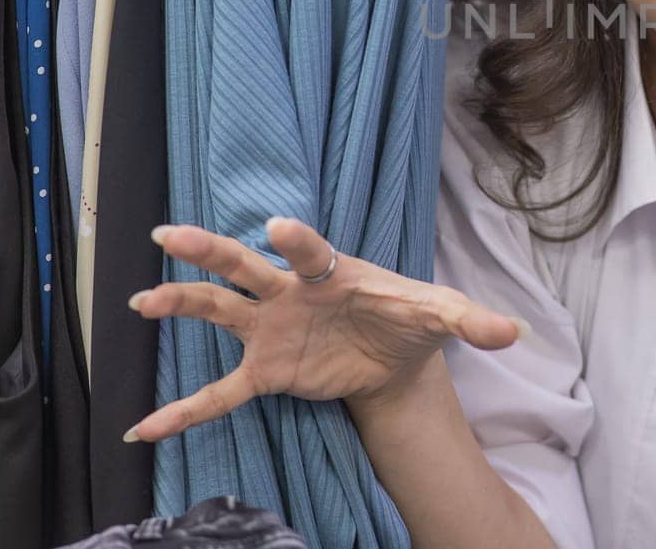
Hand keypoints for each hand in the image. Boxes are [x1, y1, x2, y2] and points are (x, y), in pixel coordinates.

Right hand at [123, 217, 523, 441]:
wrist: (395, 354)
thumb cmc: (409, 319)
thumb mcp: (441, 316)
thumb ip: (471, 319)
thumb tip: (515, 331)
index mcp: (332, 271)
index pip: (310, 250)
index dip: (295, 241)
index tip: (275, 227)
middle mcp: (291, 293)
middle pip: (245, 267)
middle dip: (209, 250)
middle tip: (167, 235)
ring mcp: (273, 331)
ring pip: (220, 312)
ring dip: (181, 305)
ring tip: (141, 302)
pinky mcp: (268, 372)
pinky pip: (220, 391)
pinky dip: (184, 410)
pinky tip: (143, 428)